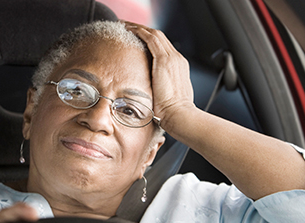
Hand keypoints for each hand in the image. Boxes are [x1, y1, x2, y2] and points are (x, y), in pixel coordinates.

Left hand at [124, 21, 195, 135]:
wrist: (179, 115)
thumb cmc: (172, 113)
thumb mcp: (166, 98)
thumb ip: (159, 91)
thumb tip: (148, 95)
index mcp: (178, 68)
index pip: (163, 47)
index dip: (149, 41)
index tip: (136, 39)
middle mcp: (177, 59)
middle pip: (159, 37)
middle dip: (142, 31)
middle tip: (127, 27)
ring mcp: (172, 58)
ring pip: (154, 34)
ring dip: (138, 28)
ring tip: (124, 25)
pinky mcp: (164, 60)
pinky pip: (150, 38)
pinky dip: (139, 32)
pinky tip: (128, 29)